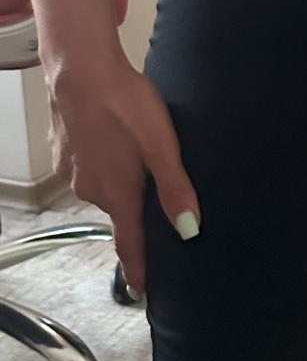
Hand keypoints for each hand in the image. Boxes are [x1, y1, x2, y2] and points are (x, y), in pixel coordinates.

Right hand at [48, 56, 200, 293]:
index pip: (130, 243)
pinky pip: (90, 165)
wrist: (80, 70)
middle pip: (121, 209)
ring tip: (136, 152)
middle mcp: (92, 191)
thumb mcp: (162, 146)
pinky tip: (115, 137)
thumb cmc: (126, 106)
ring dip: (121, 177)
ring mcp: (73, 172)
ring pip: (105, 185)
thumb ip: (176, 188)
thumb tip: (190, 230)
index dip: (138, 268)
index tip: (142, 290)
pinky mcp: (63, 152)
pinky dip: (104, 158)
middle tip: (155, 186)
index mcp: (118, 194)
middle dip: (137, 204)